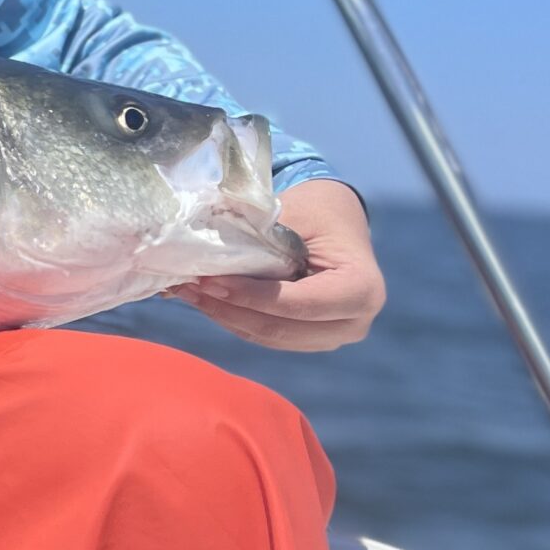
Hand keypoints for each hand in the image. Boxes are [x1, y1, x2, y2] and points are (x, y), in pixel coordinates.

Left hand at [172, 178, 385, 351]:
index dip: (250, 296)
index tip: (209, 280)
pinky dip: (233, 318)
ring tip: (188, 291)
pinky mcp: (309, 339)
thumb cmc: (317, 211)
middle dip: (229, 308)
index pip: (298, 304)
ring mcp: (332, 336)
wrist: (334, 219)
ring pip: (267, 336)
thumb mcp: (294, 215)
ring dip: (224, 315)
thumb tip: (204, 254)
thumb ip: (260, 240)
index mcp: (361, 290)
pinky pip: (265, 335)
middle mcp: (354, 322)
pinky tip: (204, 299)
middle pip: (280, 327)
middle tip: (188, 286)